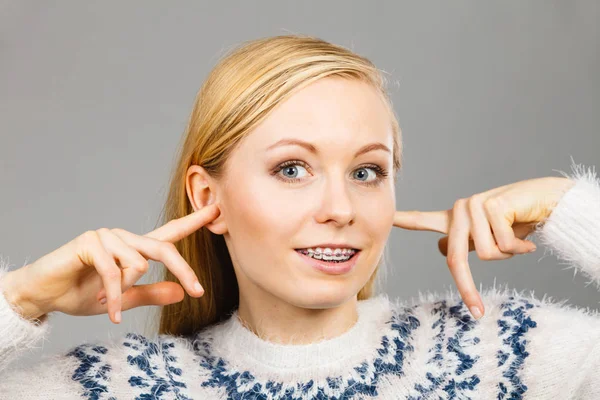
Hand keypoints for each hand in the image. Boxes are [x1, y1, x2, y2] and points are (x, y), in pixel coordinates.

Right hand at [0, 203, 220, 323]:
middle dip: (184, 271)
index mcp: (134, 248)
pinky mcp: (90, 241)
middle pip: (164, 248)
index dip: (194, 221)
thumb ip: (151, 293)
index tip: (217, 210)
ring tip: (111, 304)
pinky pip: (114, 271)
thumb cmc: (82, 292)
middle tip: (197, 292)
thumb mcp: (124, 298)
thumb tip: (180, 293)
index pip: (169, 232)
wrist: (45, 295)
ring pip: (138, 263)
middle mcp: (124, 237)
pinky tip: (109, 310)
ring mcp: (107, 236)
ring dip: (125, 292)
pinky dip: (114, 297)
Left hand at [392, 176, 574, 318]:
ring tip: (516, 238)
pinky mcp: (491, 206)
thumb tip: (441, 251)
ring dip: (508, 253)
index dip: (403, 222)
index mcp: (454, 218)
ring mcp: (473, 206)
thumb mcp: (487, 236)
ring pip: (486, 254)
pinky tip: (525, 232)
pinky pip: (503, 246)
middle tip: (478, 312)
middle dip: (468, 288)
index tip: (386, 221)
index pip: (422, 221)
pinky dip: (520, 247)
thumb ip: (465, 243)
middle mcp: (459, 210)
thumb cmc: (517, 220)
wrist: (547, 201)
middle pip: (456, 259)